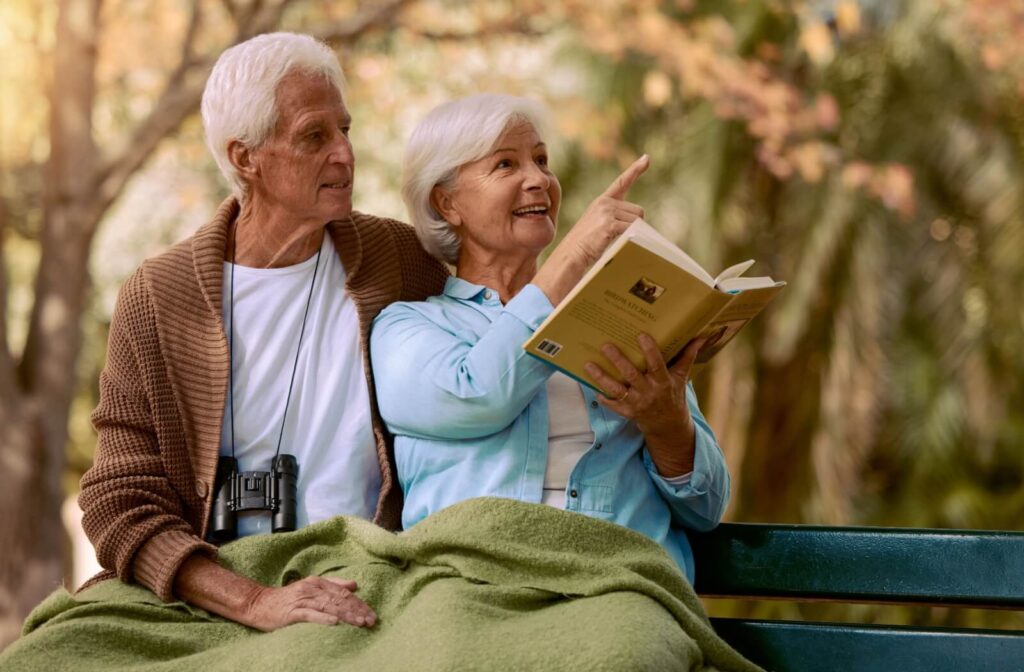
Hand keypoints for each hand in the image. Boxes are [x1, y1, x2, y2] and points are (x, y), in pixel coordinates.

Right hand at [242, 576, 376, 630]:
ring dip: (346, 615)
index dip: (359, 603)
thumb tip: (354, 585)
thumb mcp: (311, 588)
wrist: (259, 603)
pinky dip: (323, 618)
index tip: (371, 614)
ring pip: (329, 606)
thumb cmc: (287, 599)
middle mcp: (312, 589)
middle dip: (357, 610)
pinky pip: (310, 615)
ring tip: (360, 622)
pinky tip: (335, 623)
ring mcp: (302, 600)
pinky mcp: (292, 612)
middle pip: (339, 599)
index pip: (344, 593)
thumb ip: (333, 585)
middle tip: (371, 620)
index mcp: (318, 583)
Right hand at [558, 155, 649, 267]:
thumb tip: (641, 223)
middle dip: (634, 225)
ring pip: (638, 220)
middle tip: (619, 237)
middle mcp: (605, 203)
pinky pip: (632, 229)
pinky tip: (618, 243)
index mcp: (602, 201)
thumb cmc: (585, 246)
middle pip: (638, 211)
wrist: (570, 255)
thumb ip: (617, 219)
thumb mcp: (599, 226)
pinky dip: (631, 238)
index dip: (636, 169)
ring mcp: (606, 212)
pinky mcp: (609, 223)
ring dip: (633, 233)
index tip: (646, 158)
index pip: (622, 182)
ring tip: (615, 242)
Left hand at [584, 334, 704, 475]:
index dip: (650, 351)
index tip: (641, 335)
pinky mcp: (627, 412)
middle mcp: (649, 392)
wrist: (668, 425)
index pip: (657, 364)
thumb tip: (700, 337)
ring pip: (617, 389)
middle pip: (632, 375)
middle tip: (606, 345)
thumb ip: (687, 356)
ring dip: (601, 377)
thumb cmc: (673, 395)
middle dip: (618, 361)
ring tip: (588, 364)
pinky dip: (603, 397)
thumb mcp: (682, 377)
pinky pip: (613, 405)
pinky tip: (592, 387)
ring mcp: (637, 403)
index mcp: (663, 382)